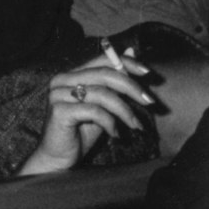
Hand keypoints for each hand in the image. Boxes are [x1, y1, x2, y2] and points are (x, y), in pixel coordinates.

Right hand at [32, 52, 154, 171]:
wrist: (58, 157)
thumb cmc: (81, 131)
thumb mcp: (104, 104)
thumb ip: (114, 81)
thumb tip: (132, 51)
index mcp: (72, 74)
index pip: (102, 60)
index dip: (127, 63)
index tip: (148, 74)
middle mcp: (62, 80)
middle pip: (104, 74)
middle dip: (132, 88)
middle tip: (150, 102)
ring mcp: (58, 95)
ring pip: (102, 94)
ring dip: (125, 111)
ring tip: (135, 125)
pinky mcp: (59, 111)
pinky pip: (94, 111)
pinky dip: (110, 122)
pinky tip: (115, 133)